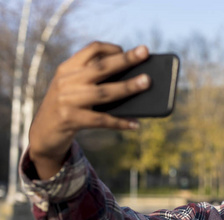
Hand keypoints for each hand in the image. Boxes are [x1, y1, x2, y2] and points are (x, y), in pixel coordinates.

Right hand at [28, 41, 149, 178]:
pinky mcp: (70, 119)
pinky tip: (135, 124)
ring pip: (104, 92)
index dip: (112, 48)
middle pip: (101, 67)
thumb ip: (93, 80)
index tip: (128, 50)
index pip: (91, 49)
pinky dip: (119, 122)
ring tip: (146, 83)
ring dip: (128, 87)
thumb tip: (133, 80)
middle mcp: (66, 81)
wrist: (43, 133)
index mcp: (68, 68)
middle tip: (145, 52)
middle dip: (125, 59)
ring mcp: (67, 100)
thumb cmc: (68, 107)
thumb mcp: (74, 87)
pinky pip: (101, 120)